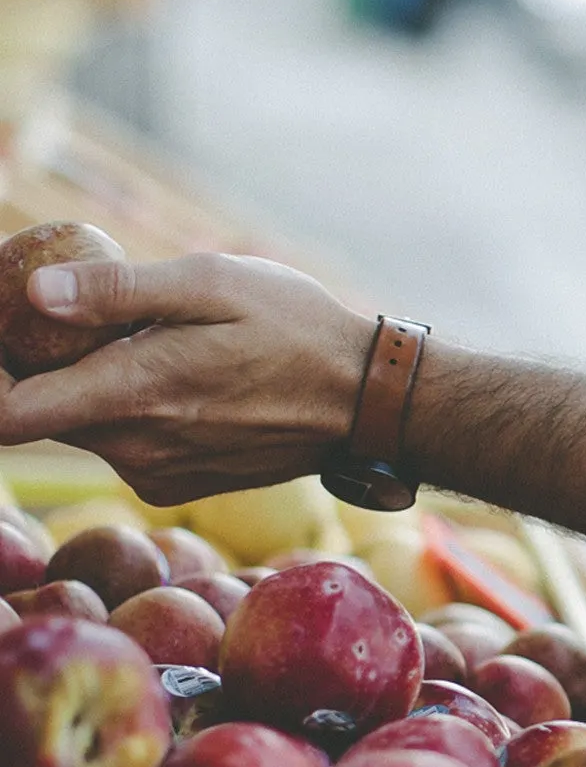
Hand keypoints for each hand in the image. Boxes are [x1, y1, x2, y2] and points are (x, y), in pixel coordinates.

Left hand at [0, 253, 372, 504]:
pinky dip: (123, 408)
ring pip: (82, 426)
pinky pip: (122, 445)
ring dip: (84, 382)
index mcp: (133, 392)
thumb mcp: (214, 284)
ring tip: (135, 334)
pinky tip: (170, 372)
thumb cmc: (296, 330)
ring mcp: (158, 472)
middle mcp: (136, 446)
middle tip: (65, 306)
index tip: (0, 334)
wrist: (368, 402)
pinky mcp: (179, 482)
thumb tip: (34, 293)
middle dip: (33, 363)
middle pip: (37, 413)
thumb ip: (120, 290)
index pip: (6, 413)